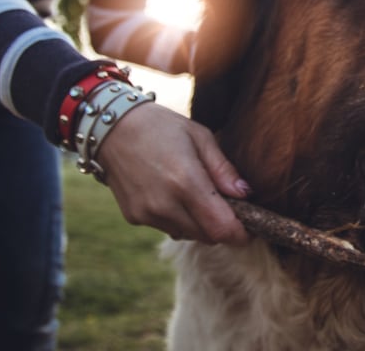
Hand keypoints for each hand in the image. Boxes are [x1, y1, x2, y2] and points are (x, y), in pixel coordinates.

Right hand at [95, 102, 251, 243]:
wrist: (112, 128)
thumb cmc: (162, 127)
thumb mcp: (200, 137)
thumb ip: (224, 170)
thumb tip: (246, 195)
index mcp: (186, 182)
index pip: (222, 228)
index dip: (241, 233)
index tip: (251, 226)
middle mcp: (165, 204)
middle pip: (208, 237)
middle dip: (223, 227)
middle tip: (228, 206)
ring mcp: (147, 214)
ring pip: (189, 235)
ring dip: (201, 224)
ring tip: (198, 195)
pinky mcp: (134, 217)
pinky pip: (168, 228)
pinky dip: (180, 220)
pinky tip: (174, 195)